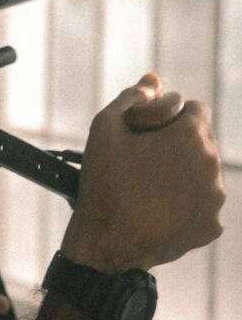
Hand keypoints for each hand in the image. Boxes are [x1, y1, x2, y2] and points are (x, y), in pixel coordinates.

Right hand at [62, 73, 224, 272]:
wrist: (106, 240)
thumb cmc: (104, 179)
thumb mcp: (106, 126)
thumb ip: (133, 96)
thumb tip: (154, 78)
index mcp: (191, 137)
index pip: (195, 108)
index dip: (168, 114)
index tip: (146, 130)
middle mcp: (212, 166)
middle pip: (201, 139)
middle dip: (175, 142)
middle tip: (141, 157)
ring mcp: (215, 199)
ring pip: (202, 171)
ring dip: (181, 171)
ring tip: (146, 184)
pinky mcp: (212, 226)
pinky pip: (202, 203)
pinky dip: (184, 201)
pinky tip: (156, 206)